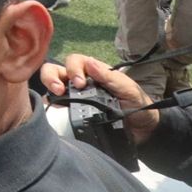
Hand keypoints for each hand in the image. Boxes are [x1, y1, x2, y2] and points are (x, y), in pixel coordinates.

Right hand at [41, 53, 160, 144]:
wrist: (143, 130)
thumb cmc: (138, 105)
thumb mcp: (128, 88)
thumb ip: (109, 76)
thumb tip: (89, 63)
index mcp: (93, 72)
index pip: (74, 61)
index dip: (73, 69)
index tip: (80, 83)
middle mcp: (80, 82)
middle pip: (56, 70)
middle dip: (51, 76)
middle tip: (59, 89)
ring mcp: (74, 97)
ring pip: (51, 86)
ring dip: (48, 87)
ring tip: (55, 97)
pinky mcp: (72, 113)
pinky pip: (55, 106)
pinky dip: (49, 105)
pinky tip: (53, 109)